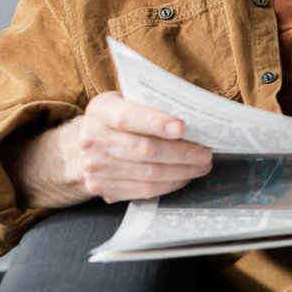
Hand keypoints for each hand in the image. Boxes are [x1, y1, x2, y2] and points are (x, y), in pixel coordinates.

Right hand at [12, 92, 212, 207]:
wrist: (86, 143)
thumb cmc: (120, 117)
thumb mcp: (127, 100)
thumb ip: (152, 104)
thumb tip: (195, 115)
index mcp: (101, 110)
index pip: (128, 117)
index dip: (155, 122)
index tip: (182, 128)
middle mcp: (93, 139)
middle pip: (144, 150)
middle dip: (181, 153)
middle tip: (206, 153)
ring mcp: (95, 166)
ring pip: (148, 173)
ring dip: (181, 171)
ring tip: (201, 166)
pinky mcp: (101, 187)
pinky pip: (142, 190)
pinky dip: (168, 185)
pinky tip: (183, 178)